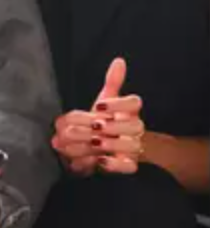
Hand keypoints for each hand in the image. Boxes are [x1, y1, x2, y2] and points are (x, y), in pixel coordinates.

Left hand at [51, 58, 143, 175]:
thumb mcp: (105, 99)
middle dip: (113, 126)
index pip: (133, 103)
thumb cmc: (104, 118)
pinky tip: (100, 161)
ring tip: (93, 143)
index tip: (99, 106)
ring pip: (132, 145)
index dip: (117, 104)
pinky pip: (128, 166)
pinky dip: (115, 165)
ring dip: (112, 144)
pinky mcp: (128, 163)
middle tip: (94, 126)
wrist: (103, 146)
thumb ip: (112, 81)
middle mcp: (134, 127)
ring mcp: (133, 146)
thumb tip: (120, 61)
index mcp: (129, 110)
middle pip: (135, 125)